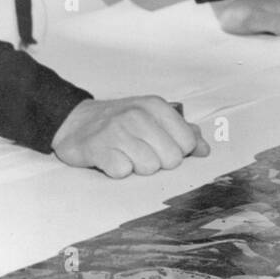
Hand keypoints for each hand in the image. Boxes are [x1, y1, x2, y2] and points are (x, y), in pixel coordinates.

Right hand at [51, 98, 209, 178]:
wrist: (74, 121)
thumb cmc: (120, 122)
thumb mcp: (153, 118)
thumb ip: (183, 132)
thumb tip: (205, 150)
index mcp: (156, 106)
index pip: (187, 142)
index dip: (177, 151)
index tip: (162, 147)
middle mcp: (137, 115)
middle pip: (171, 159)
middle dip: (158, 162)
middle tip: (141, 152)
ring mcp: (116, 131)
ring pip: (148, 168)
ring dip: (137, 167)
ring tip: (125, 154)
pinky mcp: (97, 148)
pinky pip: (122, 172)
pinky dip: (118, 171)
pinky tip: (111, 159)